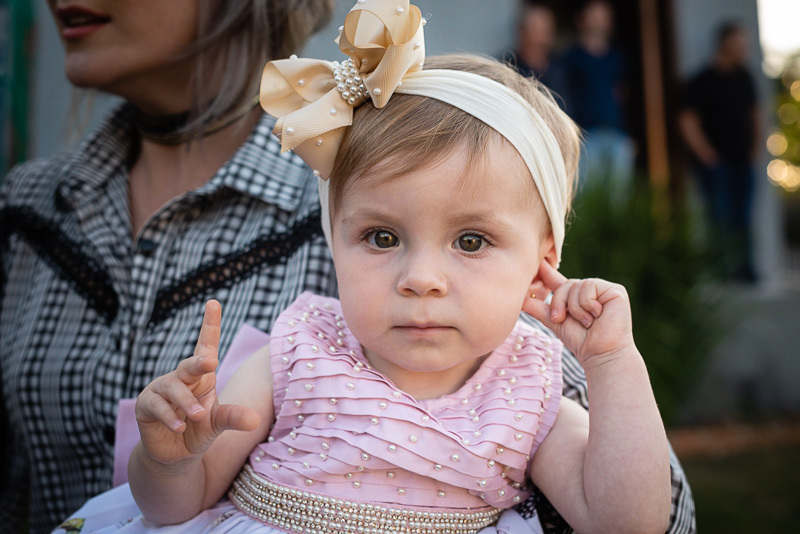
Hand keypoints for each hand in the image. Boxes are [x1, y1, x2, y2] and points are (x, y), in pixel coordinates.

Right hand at [135, 300, 259, 465]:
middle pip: (189, 364)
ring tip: (198, 416)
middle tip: (212, 363)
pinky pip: (157, 406)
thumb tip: (255, 421)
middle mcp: (181, 378)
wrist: (175, 455)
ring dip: (186, 403)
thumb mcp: (218, 423)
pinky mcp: (146, 405)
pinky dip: (170, 418)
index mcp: (201, 376)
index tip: (213, 302)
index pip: (206, 346)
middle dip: (199, 362)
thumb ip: (233, 418)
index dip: (210, 324)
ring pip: (173, 388)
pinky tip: (179, 428)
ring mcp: (161, 389)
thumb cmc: (199, 430)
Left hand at [523, 262, 635, 367]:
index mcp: (575, 297)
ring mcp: (603, 289)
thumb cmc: (580, 341)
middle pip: (565, 284)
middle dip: (560, 303)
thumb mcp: (554, 322)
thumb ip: (538, 308)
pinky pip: (589, 287)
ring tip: (588, 321)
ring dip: (577, 308)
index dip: (547, 271)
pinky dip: (588, 305)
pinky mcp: (615, 290)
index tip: (537, 261)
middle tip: (565, 319)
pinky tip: (598, 315)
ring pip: (576, 286)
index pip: (557, 280)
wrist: (600, 354)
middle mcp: (589, 290)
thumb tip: (518, 300)